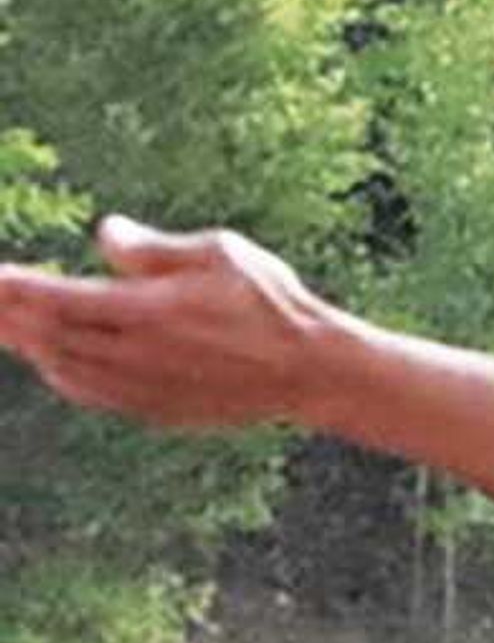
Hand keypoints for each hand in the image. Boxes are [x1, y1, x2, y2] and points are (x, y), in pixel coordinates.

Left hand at [0, 216, 345, 430]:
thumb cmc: (271, 302)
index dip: (15, 288)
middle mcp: (138, 354)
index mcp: (147, 310)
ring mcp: (147, 387)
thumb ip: (153, 247)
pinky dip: (64, 377)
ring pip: (67, 369)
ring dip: (32, 348)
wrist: (313, 371)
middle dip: (10, 319)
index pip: (59, 298)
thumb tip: (102, 233)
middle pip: (51, 336)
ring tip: (7, 330)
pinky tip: (53, 365)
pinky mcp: (161, 409)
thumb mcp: (220, 252)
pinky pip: (95, 395)